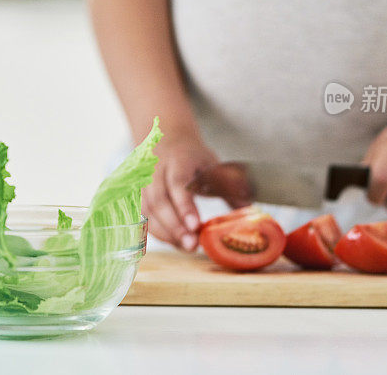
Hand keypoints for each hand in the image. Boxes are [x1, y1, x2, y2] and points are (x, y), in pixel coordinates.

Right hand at [143, 135, 250, 250]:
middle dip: (175, 226)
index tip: (196, 226)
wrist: (165, 139)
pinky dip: (158, 232)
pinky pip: (143, 217)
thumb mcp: (212, 163)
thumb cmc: (192, 156)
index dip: (185, 206)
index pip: (178, 183)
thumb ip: (228, 185)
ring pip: (148, 212)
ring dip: (167, 232)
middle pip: (159, 201)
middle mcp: (155, 171)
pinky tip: (175, 242)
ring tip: (188, 247)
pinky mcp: (137, 195)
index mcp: (177, 159)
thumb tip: (249, 207)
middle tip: (192, 245)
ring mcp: (142, 183)